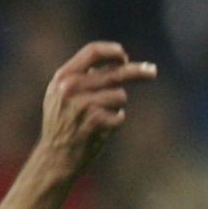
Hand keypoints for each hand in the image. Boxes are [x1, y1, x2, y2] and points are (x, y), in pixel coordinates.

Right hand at [38, 41, 155, 171]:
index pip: (92, 52)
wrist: (55, 157)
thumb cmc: (62, 125)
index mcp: (63, 76)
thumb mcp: (60, 95)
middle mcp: (71, 87)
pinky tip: (101, 129)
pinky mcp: (95, 121)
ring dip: (117, 106)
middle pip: (114, 72)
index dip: (112, 51)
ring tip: (100, 117)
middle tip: (153, 71)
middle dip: (137, 71)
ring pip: (120, 95)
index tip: (124, 56)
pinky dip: (115, 122)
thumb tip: (118, 63)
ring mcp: (83, 104)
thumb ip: (82, 77)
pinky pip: (119, 115)